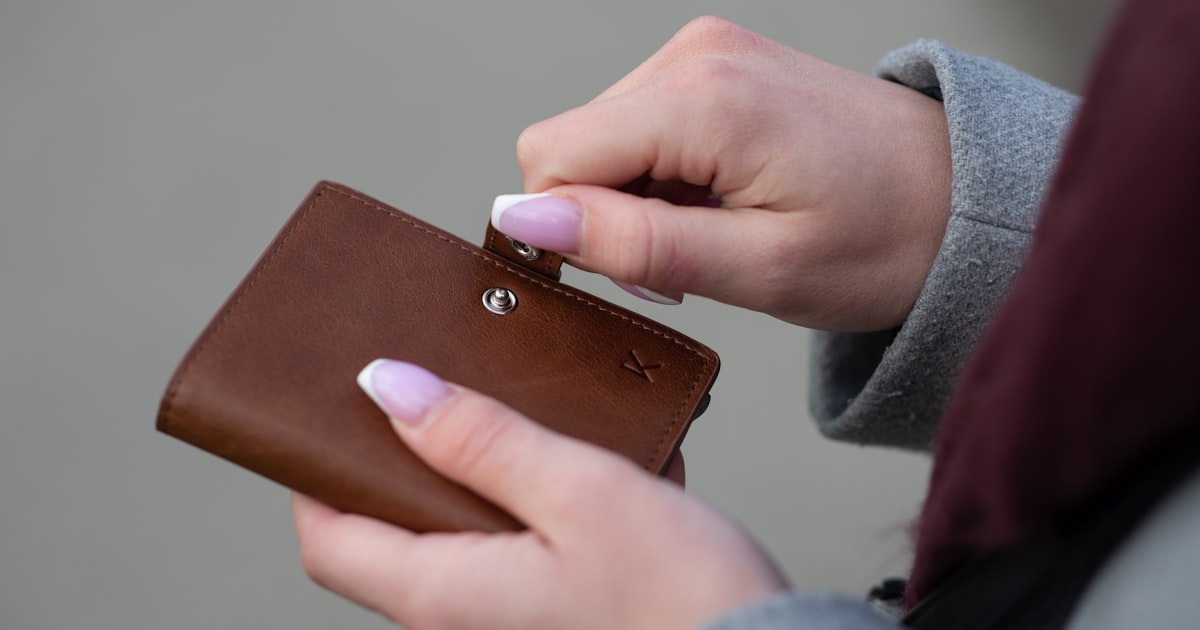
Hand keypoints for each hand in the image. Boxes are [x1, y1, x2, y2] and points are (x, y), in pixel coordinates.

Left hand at [293, 359, 787, 629]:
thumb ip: (482, 441)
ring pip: (460, 525)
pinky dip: (537, 488)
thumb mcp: (579, 494)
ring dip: (479, 463)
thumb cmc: (680, 604)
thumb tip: (391, 388)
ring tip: (518, 408)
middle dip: (402, 452)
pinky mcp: (556, 601)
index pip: (328, 538)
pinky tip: (585, 454)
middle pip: (389, 527)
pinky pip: (519, 534)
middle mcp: (465, 611)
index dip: (312, 470)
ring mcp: (511, 609)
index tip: (329, 408)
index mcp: (446, 590)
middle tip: (428, 384)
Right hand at [493, 16, 950, 331]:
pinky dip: (660, 176)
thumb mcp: (759, 269)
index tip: (643, 272)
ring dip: (634, 199)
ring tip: (714, 230)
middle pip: (567, 144)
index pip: (551, 157)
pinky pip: (637, 124)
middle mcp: (693, 54)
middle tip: (687, 259)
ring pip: (597, 138)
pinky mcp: (714, 63)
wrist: (963, 196)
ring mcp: (703, 51)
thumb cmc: (886, 239)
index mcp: (703, 99)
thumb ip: (634, 245)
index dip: (569, 231)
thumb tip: (524, 222)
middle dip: (603, 216)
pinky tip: (719, 200)